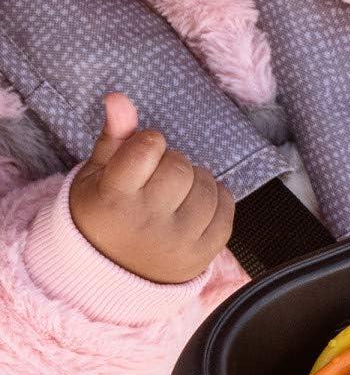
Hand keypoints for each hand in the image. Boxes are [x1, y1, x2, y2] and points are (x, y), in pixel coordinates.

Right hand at [69, 94, 234, 283]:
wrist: (109, 277)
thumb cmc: (102, 216)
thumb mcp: (96, 177)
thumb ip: (113, 137)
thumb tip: (119, 98)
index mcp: (112, 201)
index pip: (148, 147)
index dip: (148, 144)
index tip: (139, 158)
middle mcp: (145, 224)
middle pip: (180, 166)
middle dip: (170, 164)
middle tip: (154, 181)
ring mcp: (177, 242)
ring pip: (207, 184)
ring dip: (194, 181)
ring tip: (172, 196)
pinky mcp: (202, 255)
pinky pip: (227, 207)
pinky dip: (215, 199)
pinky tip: (192, 208)